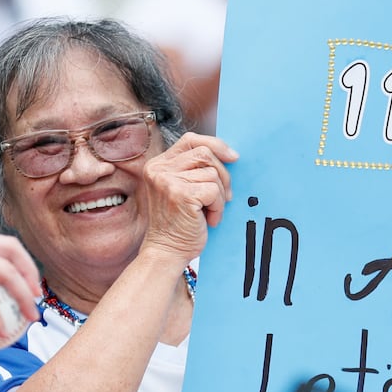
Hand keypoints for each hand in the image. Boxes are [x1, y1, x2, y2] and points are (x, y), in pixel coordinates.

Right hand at [139, 133, 237, 265]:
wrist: (167, 252)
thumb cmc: (179, 223)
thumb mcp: (181, 189)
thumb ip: (194, 170)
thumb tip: (230, 155)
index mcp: (158, 165)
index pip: (190, 140)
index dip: (215, 144)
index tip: (233, 157)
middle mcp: (159, 169)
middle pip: (205, 153)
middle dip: (223, 175)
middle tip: (225, 197)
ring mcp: (168, 181)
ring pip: (212, 173)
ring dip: (220, 196)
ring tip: (210, 212)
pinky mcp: (181, 195)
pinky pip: (214, 190)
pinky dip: (218, 207)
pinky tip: (209, 219)